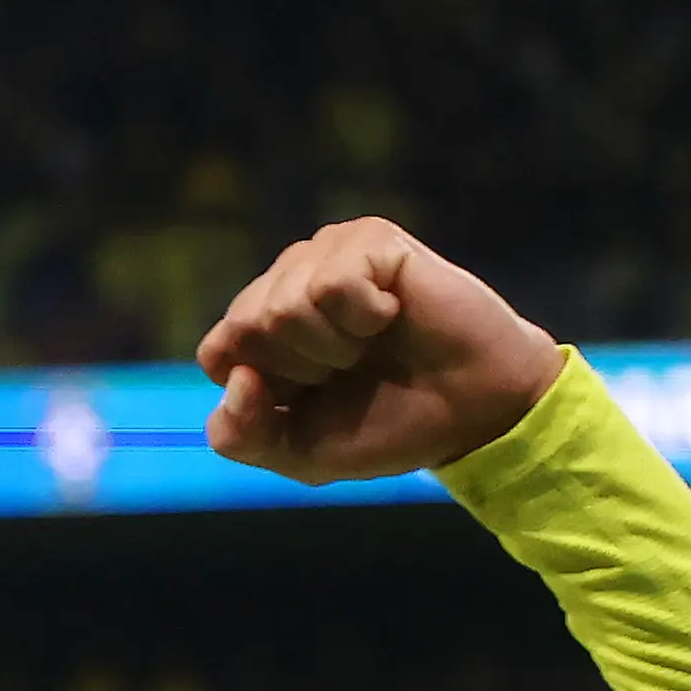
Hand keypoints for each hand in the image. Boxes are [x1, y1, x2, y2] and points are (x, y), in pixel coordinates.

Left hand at [197, 219, 562, 485]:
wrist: (473, 412)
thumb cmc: (388, 425)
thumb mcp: (299, 452)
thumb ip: (242, 436)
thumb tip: (235, 378)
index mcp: (263, 332)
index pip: (218, 350)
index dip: (262, 390)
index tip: (310, 399)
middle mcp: (288, 284)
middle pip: (246, 326)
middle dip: (300, 368)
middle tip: (350, 369)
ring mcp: (328, 254)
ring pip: (284, 304)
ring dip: (333, 345)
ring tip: (372, 343)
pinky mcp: (370, 239)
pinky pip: (333, 284)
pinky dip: (364, 317)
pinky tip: (392, 314)